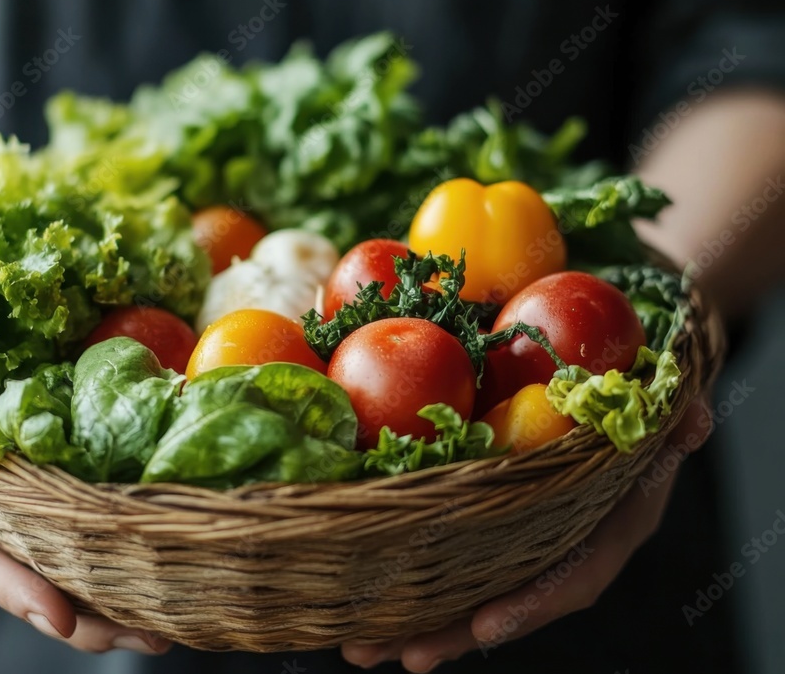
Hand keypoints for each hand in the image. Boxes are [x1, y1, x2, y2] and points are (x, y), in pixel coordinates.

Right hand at [0, 278, 170, 654]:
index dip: (14, 585)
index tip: (61, 616)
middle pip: (31, 572)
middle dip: (85, 613)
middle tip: (150, 634)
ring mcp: (18, 491)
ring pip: (65, 557)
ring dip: (115, 591)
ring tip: (171, 616)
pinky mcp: (51, 469)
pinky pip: (84, 515)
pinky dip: (123, 540)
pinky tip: (168, 553)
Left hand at [341, 397, 712, 671]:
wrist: (616, 404)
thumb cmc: (634, 409)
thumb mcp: (662, 409)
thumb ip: (676, 420)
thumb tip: (693, 422)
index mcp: (607, 526)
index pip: (574, 574)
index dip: (533, 603)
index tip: (485, 625)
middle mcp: (561, 545)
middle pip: (508, 601)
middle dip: (454, 632)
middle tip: (402, 654)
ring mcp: (521, 541)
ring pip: (469, 593)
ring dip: (416, 621)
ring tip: (361, 646)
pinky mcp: (489, 526)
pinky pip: (451, 561)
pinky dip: (409, 583)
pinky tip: (363, 600)